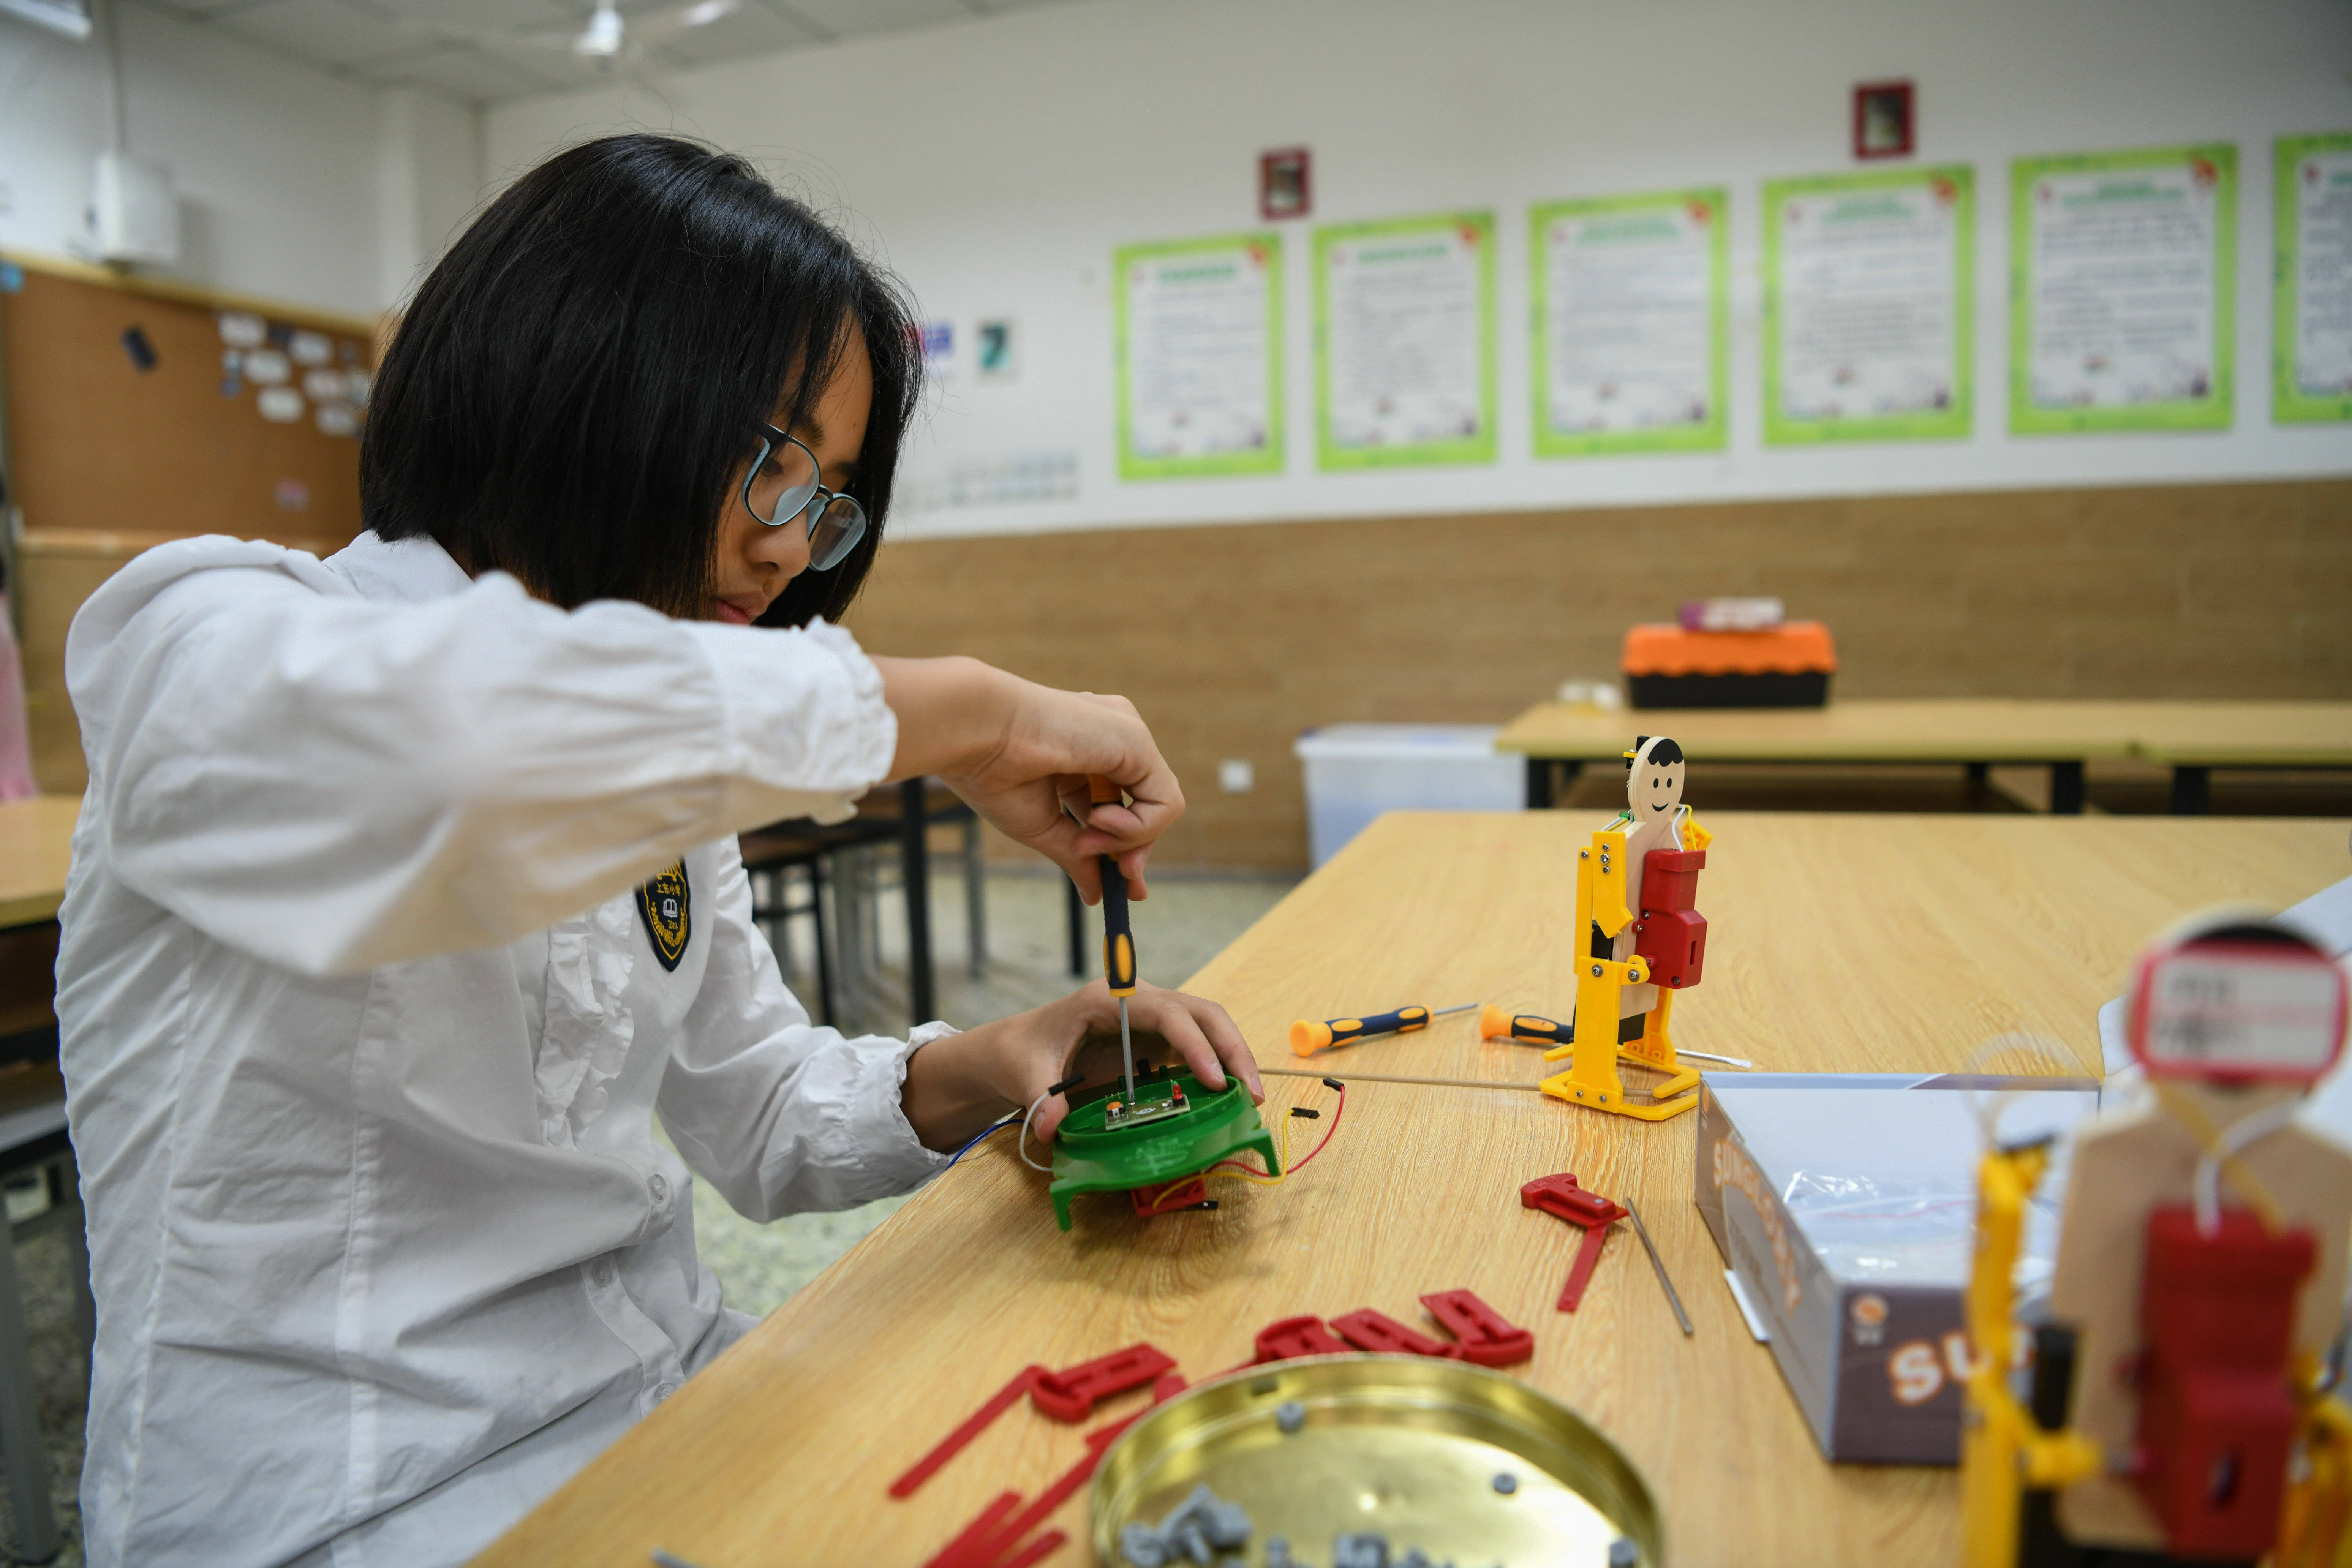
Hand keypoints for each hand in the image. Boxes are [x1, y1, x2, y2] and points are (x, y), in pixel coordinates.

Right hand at [873, 657, 1182, 900]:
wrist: (976, 734)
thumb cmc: (994, 772)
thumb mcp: (1043, 826)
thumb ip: (1077, 855)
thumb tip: (1096, 894)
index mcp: (1087, 751)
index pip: (1124, 804)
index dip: (1125, 845)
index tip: (1116, 883)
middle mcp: (1113, 738)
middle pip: (1147, 806)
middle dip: (1135, 849)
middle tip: (1120, 880)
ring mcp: (1127, 736)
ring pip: (1160, 806)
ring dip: (1129, 840)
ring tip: (1086, 840)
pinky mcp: (1137, 741)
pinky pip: (1164, 801)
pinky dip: (1137, 827)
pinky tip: (1099, 820)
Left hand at [900, 981, 1262, 1152]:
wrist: (1017, 1049)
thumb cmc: (1022, 1053)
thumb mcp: (1025, 1074)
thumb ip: (1040, 1098)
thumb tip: (1050, 1126)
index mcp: (1109, 998)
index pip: (1167, 1012)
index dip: (1194, 1044)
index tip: (1214, 1079)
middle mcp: (1138, 1001)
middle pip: (1201, 1013)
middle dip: (1231, 1048)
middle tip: (1252, 1091)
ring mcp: (1150, 1019)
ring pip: (1207, 1027)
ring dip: (1232, 1058)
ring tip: (1251, 1098)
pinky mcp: (1156, 1040)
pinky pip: (1197, 1048)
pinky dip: (1217, 1069)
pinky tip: (1229, 1098)